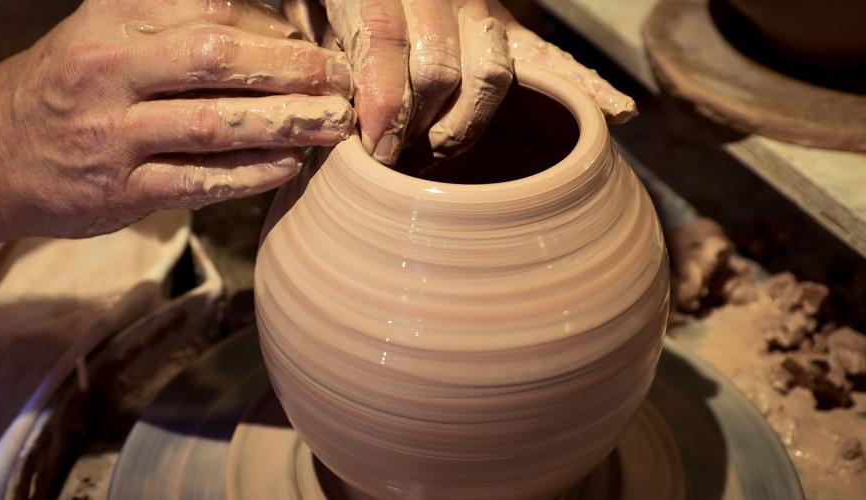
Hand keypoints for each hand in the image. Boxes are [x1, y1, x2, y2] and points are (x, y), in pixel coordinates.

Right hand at [0, 0, 353, 240]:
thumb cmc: (64, 88)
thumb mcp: (105, 32)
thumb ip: (174, 23)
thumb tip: (271, 29)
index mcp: (112, 17)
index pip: (213, 10)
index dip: (275, 28)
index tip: (316, 43)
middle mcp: (108, 67)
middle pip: (217, 58)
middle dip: (291, 68)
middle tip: (342, 80)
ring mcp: (110, 132)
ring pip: (213, 123)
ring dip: (285, 123)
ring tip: (333, 125)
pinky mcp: (117, 190)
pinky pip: (197, 180)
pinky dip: (250, 174)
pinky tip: (289, 166)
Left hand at [300, 0, 634, 164]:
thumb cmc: (334, 1)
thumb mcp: (308, 16)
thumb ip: (317, 52)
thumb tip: (331, 112)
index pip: (385, 42)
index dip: (381, 103)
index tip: (372, 147)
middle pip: (439, 70)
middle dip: (414, 128)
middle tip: (392, 159)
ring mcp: (478, 10)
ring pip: (489, 74)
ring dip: (461, 128)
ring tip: (434, 153)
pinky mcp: (506, 28)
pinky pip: (549, 59)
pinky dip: (586, 86)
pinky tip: (615, 112)